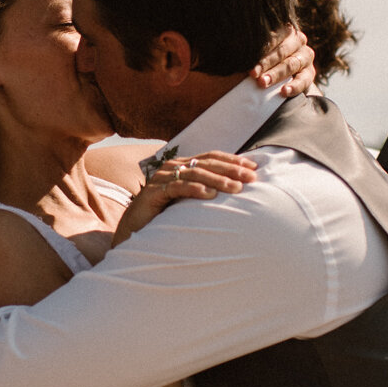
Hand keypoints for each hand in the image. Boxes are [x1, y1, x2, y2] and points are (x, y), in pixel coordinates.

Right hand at [114, 151, 258, 245]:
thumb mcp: (188, 200)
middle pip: (206, 163)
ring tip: (235, 188)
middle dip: (230, 170)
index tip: (253, 168)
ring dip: (217, 180)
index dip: (232, 161)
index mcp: (182, 166)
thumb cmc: (163, 215)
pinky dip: (195, 189)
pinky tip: (209, 194)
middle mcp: (172, 168)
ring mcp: (162, 179)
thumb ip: (205, 190)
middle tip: (250, 178)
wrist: (134, 229)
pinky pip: (177, 188)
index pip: (211, 158)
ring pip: (195, 174)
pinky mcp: (154, 192)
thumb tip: (236, 189)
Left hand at [251, 26, 317, 96]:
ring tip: (262, 83)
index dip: (260, 48)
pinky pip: (304, 79)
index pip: (273, 36)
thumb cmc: (263, 60)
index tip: (246, 59)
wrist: (283, 76)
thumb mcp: (258, 51)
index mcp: (284, 29)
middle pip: (282, 50)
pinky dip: (294, 86)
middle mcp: (297, 40)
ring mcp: (306, 56)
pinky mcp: (310, 73)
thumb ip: (250, 46)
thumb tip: (229, 45)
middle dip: (266, 63)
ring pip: (292, 64)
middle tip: (252, 74)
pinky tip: (284, 92)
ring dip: (276, 74)